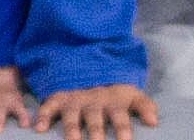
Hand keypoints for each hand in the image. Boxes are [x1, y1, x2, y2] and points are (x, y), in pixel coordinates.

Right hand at [31, 83, 157, 138]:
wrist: (88, 60)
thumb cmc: (112, 87)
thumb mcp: (130, 92)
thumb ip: (143, 105)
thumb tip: (154, 122)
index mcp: (113, 102)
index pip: (120, 118)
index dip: (123, 129)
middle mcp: (93, 102)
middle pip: (95, 120)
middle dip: (96, 133)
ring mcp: (75, 99)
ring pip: (72, 117)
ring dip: (72, 130)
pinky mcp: (60, 97)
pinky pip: (49, 105)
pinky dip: (43, 115)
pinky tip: (39, 127)